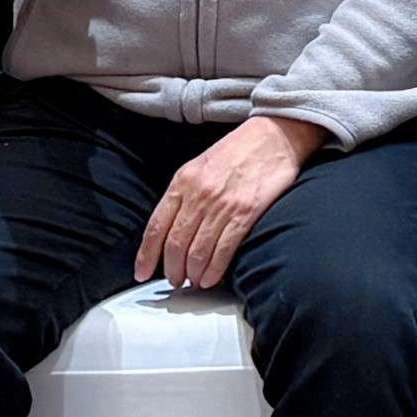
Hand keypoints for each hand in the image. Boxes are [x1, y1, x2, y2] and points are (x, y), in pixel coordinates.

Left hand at [139, 112, 327, 289]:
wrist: (274, 135)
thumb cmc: (237, 151)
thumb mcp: (200, 165)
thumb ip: (184, 194)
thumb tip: (172, 228)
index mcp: (182, 181)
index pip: (156, 226)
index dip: (147, 255)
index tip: (142, 272)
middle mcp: (199, 194)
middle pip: (176, 244)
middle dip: (172, 269)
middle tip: (175, 280)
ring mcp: (222, 204)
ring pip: (198, 251)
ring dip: (193, 273)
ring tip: (194, 281)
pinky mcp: (246, 212)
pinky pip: (224, 249)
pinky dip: (215, 269)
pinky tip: (211, 278)